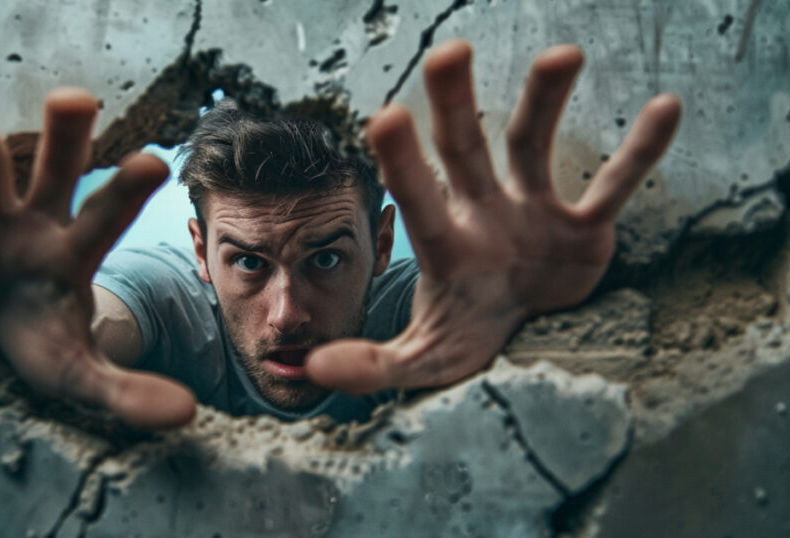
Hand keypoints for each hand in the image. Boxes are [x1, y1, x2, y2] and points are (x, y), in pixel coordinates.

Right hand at [0, 73, 194, 427]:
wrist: (7, 320)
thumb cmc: (50, 331)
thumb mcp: (83, 368)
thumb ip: (127, 389)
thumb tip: (186, 414)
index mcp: (69, 246)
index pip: (102, 215)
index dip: (122, 192)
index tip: (153, 164)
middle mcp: (19, 221)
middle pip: (34, 172)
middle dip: (48, 138)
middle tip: (67, 99)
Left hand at [306, 40, 680, 392]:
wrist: (525, 332)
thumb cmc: (468, 333)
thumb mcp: (424, 360)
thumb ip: (374, 365)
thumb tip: (313, 368)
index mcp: (443, 244)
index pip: (417, 199)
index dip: (403, 162)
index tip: (386, 114)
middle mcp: (482, 212)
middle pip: (464, 149)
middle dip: (456, 104)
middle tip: (448, 52)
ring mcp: (533, 211)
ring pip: (534, 146)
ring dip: (545, 102)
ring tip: (561, 56)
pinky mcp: (583, 226)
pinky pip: (614, 185)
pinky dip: (639, 152)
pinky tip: (664, 108)